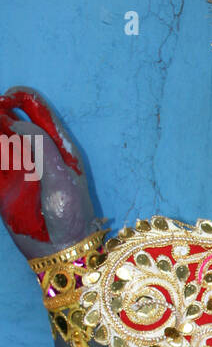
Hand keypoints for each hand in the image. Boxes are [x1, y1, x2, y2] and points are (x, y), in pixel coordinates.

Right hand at [0, 89, 97, 258]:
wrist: (61, 249)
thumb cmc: (70, 213)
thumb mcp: (61, 175)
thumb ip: (40, 147)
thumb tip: (15, 121)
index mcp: (57, 144)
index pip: (37, 109)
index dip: (21, 97)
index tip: (6, 97)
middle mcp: (36, 151)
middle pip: (12, 119)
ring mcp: (18, 166)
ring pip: (0, 140)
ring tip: (0, 149)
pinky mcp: (3, 184)